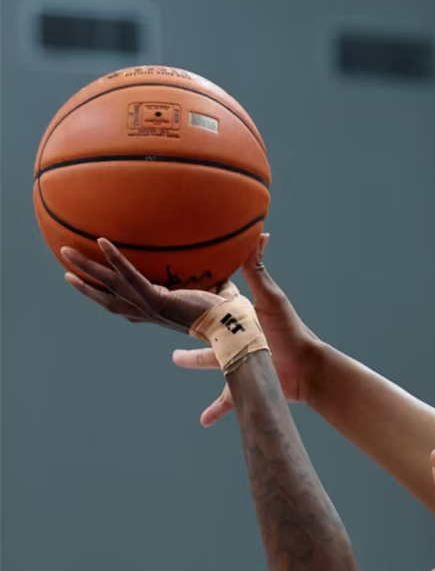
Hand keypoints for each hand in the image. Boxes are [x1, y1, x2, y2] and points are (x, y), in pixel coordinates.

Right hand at [61, 240, 224, 334]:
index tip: (91, 287)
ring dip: (87, 268)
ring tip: (66, 252)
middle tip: (65, 269)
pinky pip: (130, 276)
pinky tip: (103, 241)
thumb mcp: (218, 291)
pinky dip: (116, 259)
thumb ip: (218, 278)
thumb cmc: (230, 314)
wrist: (232, 328)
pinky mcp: (156, 300)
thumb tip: (231, 260)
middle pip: (107, 298)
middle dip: (85, 285)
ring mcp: (149, 307)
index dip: (105, 297)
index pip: (125, 306)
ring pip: (109, 286)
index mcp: (157, 312)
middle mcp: (148, 312)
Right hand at [171, 233, 317, 425]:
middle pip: (208, 334)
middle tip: (170, 320)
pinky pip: (228, 400)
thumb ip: (258, 269)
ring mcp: (243, 362)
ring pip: (213, 364)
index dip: (200, 300)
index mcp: (242, 318)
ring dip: (195, 362)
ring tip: (175, 360)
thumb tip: (259, 234)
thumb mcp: (270, 299)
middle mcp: (240, 338)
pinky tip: (202, 421)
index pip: (217, 306)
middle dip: (191, 327)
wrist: (308, 368)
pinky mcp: (247, 385)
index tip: (179, 291)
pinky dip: (215, 410)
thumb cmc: (290, 331)